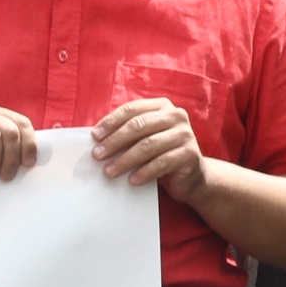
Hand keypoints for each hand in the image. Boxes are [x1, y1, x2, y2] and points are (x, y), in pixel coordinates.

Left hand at [93, 97, 208, 197]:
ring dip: (125, 160)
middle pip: (138, 126)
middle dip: (114, 141)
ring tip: (109, 171)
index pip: (131, 109)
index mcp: (162, 106)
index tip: (94, 136)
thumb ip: (126, 133)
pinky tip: (131, 180)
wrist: (191, 176)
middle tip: (97, 155)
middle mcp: (176, 116)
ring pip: (148, 145)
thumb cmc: (159, 153)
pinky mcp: (191, 154)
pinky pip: (162, 163)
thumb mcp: (143, 139)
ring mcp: (185, 134)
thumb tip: (96, 138)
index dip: (111, 122)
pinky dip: (144, 172)